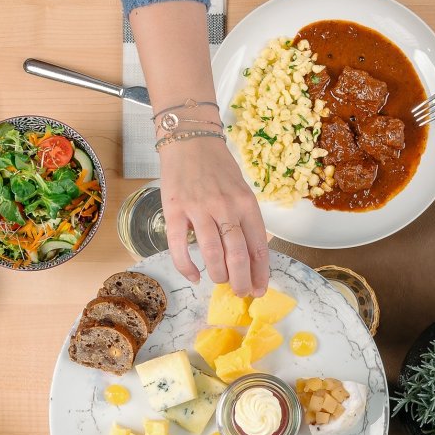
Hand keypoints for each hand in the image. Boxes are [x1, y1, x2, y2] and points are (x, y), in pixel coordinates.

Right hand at [161, 137, 269, 296]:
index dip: (260, 272)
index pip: (258, 246)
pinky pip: (179, 246)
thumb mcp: (241, 191)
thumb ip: (246, 220)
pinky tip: (194, 276)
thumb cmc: (218, 168)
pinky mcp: (174, 210)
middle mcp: (225, 207)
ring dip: (218, 274)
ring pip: (212, 253)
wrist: (190, 141)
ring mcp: (198, 209)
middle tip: (240, 292)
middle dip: (241, 280)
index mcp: (246, 204)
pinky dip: (187, 267)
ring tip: (220, 281)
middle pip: (238, 254)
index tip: (260, 290)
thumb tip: (253, 256)